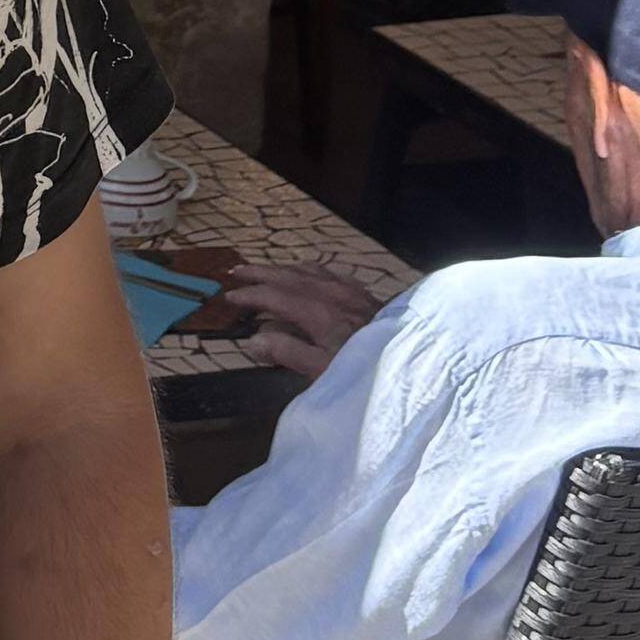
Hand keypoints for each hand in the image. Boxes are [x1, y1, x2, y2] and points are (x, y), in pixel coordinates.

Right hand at [210, 262, 381, 381]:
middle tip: (235, 272)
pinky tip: (306, 273)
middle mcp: (330, 292)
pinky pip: (326, 271)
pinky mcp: (360, 291)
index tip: (229, 298)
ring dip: (280, 268)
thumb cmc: (365, 369)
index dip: (249, 296)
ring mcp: (347, 288)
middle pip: (287, 275)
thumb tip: (252, 341)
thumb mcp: (323, 371)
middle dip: (259, 272)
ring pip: (306, 269)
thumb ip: (287, 353)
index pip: (274, 296)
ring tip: (264, 270)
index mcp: (317, 311)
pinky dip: (306, 269)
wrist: (410, 356)